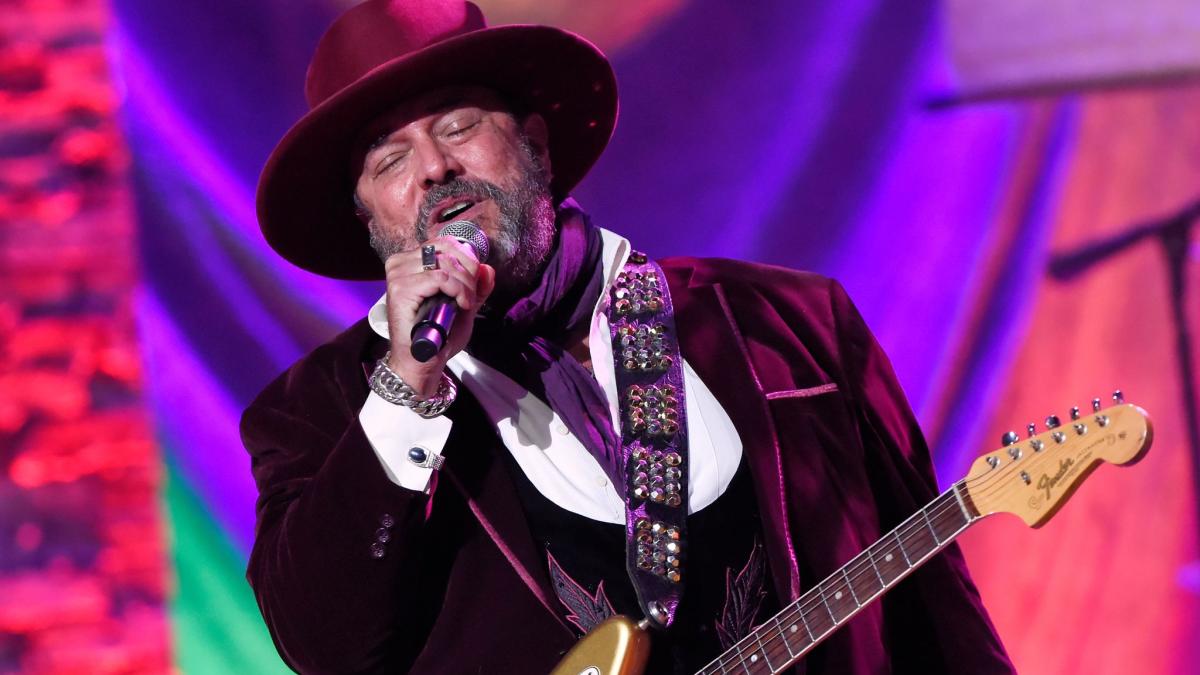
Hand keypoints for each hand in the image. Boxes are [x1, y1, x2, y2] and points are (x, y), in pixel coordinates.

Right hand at [381, 237, 495, 396]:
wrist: (423, 361)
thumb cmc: (439, 335)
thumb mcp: (464, 305)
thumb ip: (477, 286)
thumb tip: (487, 268)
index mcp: (411, 262)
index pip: (445, 243)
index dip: (467, 260)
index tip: (473, 284)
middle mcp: (401, 263)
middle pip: (446, 249)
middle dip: (468, 272)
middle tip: (471, 295)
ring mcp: (398, 275)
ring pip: (445, 263)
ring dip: (464, 284)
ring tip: (465, 303)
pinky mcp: (400, 289)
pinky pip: (439, 277)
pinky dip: (457, 290)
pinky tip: (461, 304)